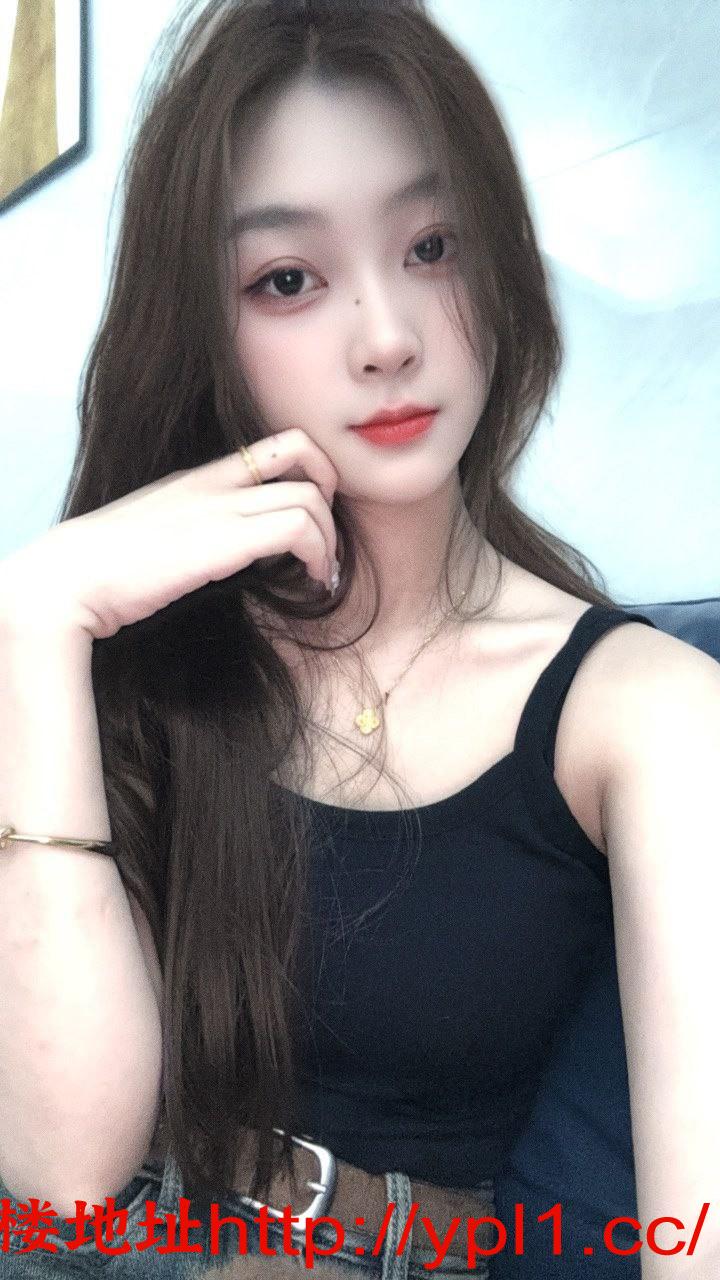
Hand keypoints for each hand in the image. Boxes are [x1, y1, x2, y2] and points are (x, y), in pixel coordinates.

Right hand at [0, 429, 338, 640]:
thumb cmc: (106, 567)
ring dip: (330, 539)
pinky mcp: (223, 541)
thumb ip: (194, 531)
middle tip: (328, 544)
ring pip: (310, 498)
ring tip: (322, 573)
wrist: (70, 577)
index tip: (317, 510)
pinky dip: (319, 555)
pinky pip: (297, 529)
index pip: (277, 443)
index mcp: (200, 477)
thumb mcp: (157, 532)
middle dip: (333, 500)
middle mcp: (215, 483)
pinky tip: (311, 582)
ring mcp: (220, 509)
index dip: (315, 467)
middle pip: (306, 457)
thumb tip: (220, 556)